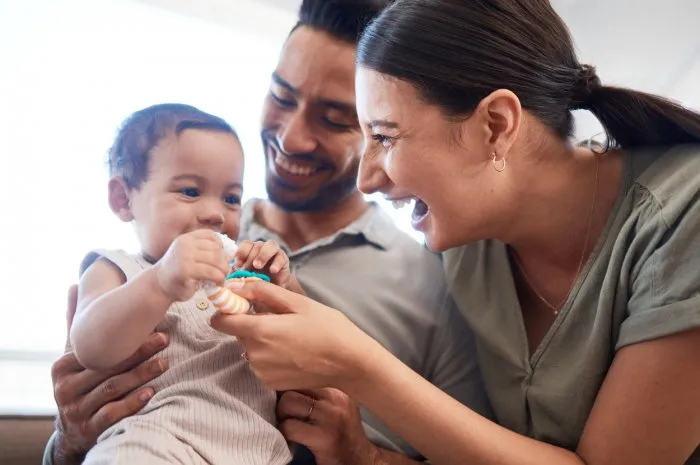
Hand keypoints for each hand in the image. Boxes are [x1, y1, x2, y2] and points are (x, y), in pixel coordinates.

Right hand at [51, 286, 168, 463]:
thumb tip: (73, 285)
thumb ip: (75, 325)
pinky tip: (151, 392)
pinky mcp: (89, 429)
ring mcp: (76, 410)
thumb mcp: (73, 357)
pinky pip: (112, 414)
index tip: (151, 326)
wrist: (72, 431)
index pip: (97, 350)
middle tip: (165, 338)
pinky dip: (133, 403)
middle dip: (138, 352)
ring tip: (164, 363)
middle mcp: (65, 389)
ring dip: (141, 374)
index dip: (124, 338)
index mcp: (62, 367)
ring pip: (112, 389)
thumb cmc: (79, 384)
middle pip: (107, 367)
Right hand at [154, 229, 229, 300]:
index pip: (211, 236)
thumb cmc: (178, 272)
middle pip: (216, 249)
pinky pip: (211, 272)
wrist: (159, 285)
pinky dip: (219, 278)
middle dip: (225, 261)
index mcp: (187, 238)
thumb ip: (204, 250)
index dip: (221, 247)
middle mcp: (185, 244)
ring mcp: (185, 256)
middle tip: (225, 272)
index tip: (222, 259)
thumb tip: (229, 253)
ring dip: (224, 271)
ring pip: (216, 260)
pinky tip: (218, 283)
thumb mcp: (189, 255)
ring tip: (222, 278)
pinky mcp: (186, 270)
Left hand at [209, 279, 376, 390]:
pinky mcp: (270, 383)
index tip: (240, 305)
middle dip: (252, 323)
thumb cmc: (327, 328)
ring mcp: (262, 371)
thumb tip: (236, 285)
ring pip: (250, 348)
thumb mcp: (297, 302)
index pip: (220, 321)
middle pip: (238, 333)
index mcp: (260, 330)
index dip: (227, 310)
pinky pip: (260, 364)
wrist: (349, 363)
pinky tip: (293, 352)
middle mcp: (255, 354)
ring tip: (291, 336)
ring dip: (262, 341)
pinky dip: (271, 357)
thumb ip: (262, 292)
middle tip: (281, 319)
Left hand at [233, 240, 302, 293]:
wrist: (274, 288)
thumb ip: (237, 276)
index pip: (246, 244)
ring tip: (258, 266)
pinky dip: (276, 263)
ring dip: (263, 255)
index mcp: (251, 250)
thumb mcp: (245, 279)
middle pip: (256, 245)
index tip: (238, 264)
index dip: (241, 252)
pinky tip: (272, 270)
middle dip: (250, 257)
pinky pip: (281, 257)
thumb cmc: (256, 282)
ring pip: (270, 245)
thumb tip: (228, 280)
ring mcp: (274, 252)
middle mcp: (262, 248)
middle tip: (247, 270)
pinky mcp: (283, 259)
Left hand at [279, 388, 377, 464]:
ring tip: (290, 425)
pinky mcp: (323, 436)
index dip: (288, 385)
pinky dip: (284, 433)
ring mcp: (330, 416)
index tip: (286, 396)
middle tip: (287, 415)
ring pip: (288, 402)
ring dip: (282, 416)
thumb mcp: (337, 405)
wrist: (360, 459)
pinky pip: (289, 427)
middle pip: (293, 384)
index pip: (303, 373)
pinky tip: (293, 439)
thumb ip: (317, 392)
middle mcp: (336, 397)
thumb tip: (285, 382)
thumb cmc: (343, 432)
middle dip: (283, 401)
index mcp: (338, 386)